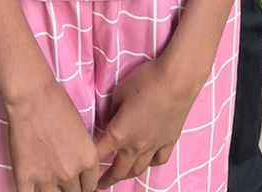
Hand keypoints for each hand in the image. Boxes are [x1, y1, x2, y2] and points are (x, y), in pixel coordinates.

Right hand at [8, 79, 99, 191]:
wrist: (32, 96)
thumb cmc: (58, 103)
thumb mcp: (81, 129)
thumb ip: (82, 153)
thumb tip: (78, 166)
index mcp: (88, 159)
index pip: (91, 187)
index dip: (85, 187)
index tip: (80, 185)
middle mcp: (70, 173)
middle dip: (71, 190)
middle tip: (65, 184)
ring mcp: (47, 177)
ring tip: (50, 185)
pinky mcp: (26, 177)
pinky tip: (32, 189)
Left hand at [93, 55, 200, 186]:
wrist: (177, 80)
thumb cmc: (145, 81)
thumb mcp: (119, 92)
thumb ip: (112, 110)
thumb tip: (110, 119)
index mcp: (118, 134)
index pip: (99, 154)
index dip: (89, 162)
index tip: (84, 167)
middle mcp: (135, 146)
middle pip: (119, 170)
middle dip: (107, 179)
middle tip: (99, 185)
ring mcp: (154, 146)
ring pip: (138, 169)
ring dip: (127, 174)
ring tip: (120, 175)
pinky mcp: (169, 141)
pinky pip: (158, 160)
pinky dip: (150, 164)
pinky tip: (147, 161)